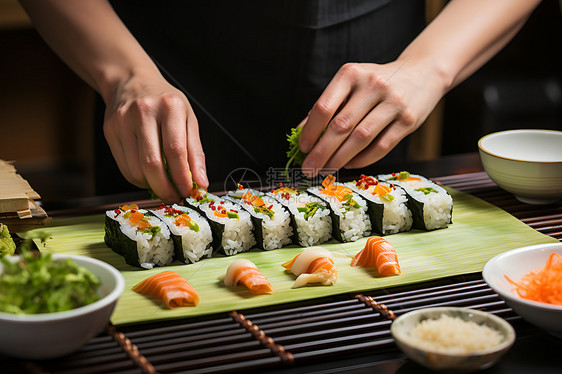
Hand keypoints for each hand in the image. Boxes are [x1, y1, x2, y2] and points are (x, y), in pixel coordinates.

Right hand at [103, 73, 207, 202]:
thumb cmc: (166, 104)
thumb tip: (201, 183)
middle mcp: (144, 112)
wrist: (132, 81)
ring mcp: (122, 121)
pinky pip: (124, 167)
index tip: (189, 192)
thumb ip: (196, 152)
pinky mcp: (109, 131)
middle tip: (175, 197)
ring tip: (163, 186)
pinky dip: (138, 179)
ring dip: (151, 185)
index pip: (175, 151)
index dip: (182, 177)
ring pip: (135, 169)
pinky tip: (148, 176)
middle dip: (165, 188)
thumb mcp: (188, 120)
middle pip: (152, 164)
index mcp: (170, 107)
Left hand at [298, 60, 443, 175]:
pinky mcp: (409, 119)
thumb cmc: (377, 83)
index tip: (302, 148)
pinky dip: (362, 159)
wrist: (422, 73)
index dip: (310, 131)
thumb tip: (301, 132)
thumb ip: (329, 105)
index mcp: (352, 73)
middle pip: (340, 126)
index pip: (324, 107)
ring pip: (360, 138)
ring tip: (327, 170)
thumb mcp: (352, 84)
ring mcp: (393, 102)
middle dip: (321, 152)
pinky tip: (350, 164)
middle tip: (309, 168)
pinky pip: (381, 146)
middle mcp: (373, 85)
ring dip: (340, 159)